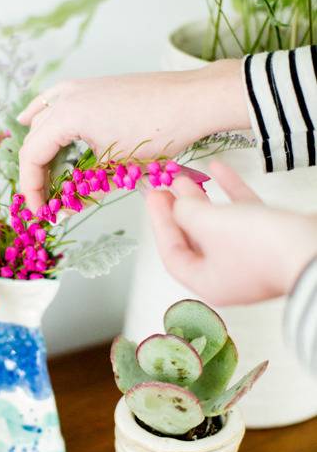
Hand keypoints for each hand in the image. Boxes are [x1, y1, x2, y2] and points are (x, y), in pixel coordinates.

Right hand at [17, 59, 248, 210]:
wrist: (192, 101)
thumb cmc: (159, 132)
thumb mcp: (116, 168)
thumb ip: (84, 189)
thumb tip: (63, 211)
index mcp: (67, 114)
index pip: (32, 156)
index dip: (31, 188)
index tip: (40, 212)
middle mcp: (68, 96)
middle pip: (35, 139)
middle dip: (36, 173)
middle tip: (44, 201)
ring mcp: (81, 87)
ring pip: (43, 119)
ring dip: (39, 147)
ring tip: (37, 173)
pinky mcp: (94, 86)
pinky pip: (55, 100)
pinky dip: (42, 114)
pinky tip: (30, 118)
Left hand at [146, 161, 316, 305]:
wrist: (316, 252)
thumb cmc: (260, 246)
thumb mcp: (210, 226)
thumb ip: (186, 214)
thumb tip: (179, 204)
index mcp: (207, 282)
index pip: (172, 254)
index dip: (159, 223)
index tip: (152, 195)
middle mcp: (228, 274)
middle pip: (193, 240)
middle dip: (179, 210)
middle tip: (165, 185)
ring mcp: (252, 258)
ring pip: (218, 226)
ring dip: (201, 200)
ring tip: (186, 176)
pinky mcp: (273, 239)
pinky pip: (244, 213)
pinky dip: (230, 192)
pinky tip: (218, 169)